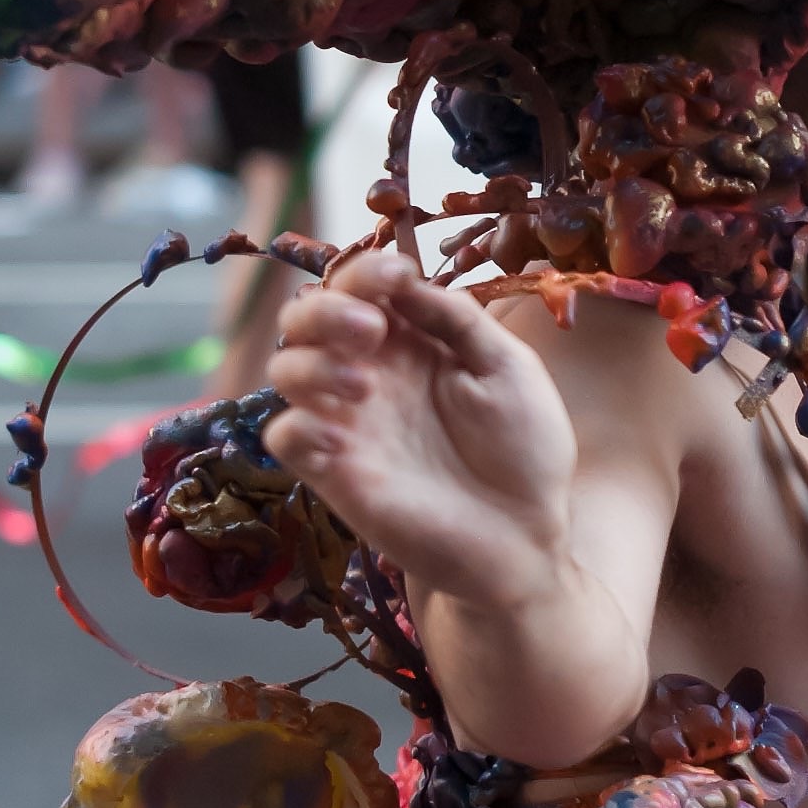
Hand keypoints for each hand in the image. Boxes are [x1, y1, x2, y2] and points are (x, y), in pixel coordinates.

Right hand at [264, 249, 577, 608]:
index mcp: (413, 341)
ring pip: (284, 367)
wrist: (523, 536)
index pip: (363, 288)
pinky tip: (341, 432)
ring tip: (364, 385)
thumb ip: (457, 319)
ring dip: (311, 361)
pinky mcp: (333, 472)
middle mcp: (372, 372)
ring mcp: (348, 421)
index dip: (367, 271)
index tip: (396, 276)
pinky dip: (298, 423)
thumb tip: (408, 278)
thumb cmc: (523, 449)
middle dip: (326, 308)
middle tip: (371, 330)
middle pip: (307, 316)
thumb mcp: (507, 367)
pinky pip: (283, 436)